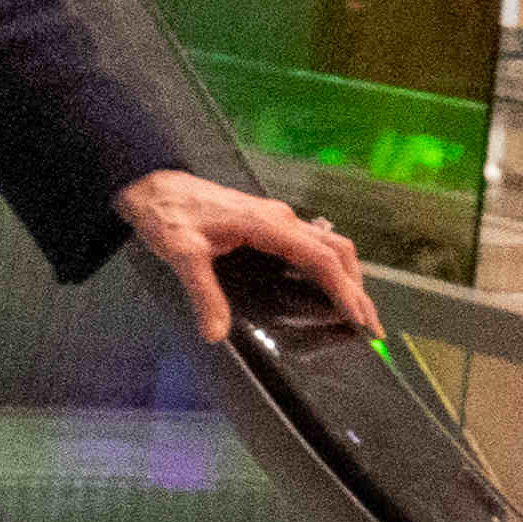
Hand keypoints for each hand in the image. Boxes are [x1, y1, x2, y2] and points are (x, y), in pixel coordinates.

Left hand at [114, 166, 383, 346]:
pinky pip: (312, 244)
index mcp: (268, 225)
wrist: (154, 186)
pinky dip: (329, 266)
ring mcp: (278, 219)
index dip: (343, 289)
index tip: (359, 317)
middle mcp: (282, 219)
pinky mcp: (270, 223)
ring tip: (356, 310)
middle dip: (357, 288)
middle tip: (369, 324)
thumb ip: (202, 294)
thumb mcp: (181, 255)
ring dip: (347, 276)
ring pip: (330, 245)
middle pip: (337, 251)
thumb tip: (215, 334)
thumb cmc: (168, 216)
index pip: (321, 259)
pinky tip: (327, 287)